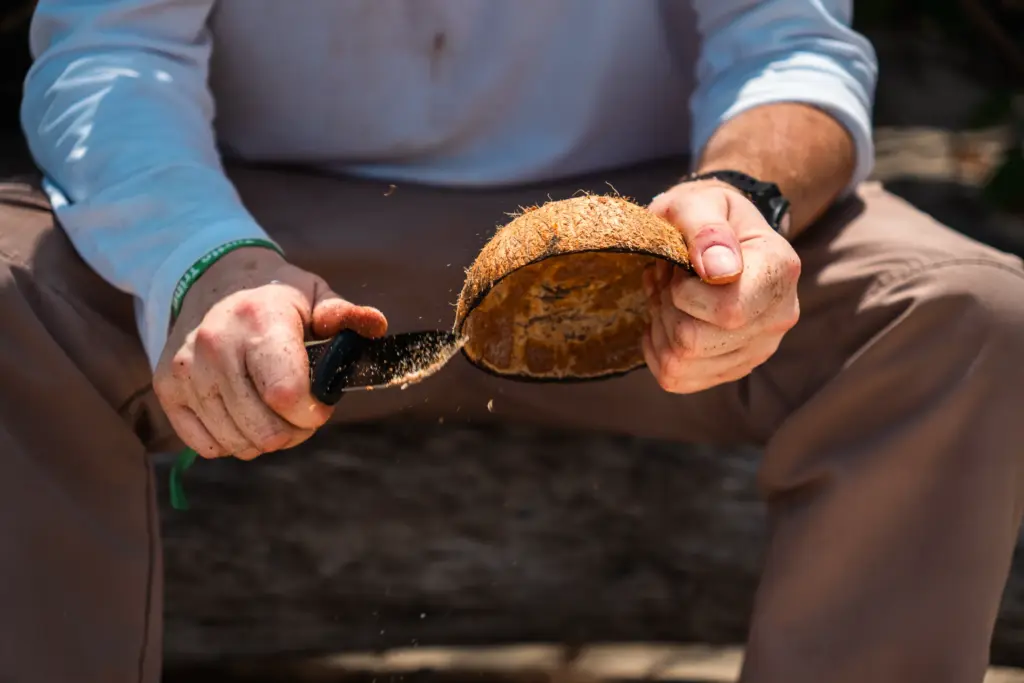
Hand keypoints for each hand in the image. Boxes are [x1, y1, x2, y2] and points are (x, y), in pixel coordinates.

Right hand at [153, 247, 386, 459]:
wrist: (214, 279)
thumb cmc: (275, 296)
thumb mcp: (315, 294)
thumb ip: (344, 315)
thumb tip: (375, 325)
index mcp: (258, 321)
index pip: (285, 395)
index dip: (312, 413)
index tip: (320, 405)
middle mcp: (215, 345)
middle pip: (264, 430)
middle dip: (293, 431)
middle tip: (299, 412)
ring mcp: (187, 369)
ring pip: (237, 443)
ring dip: (264, 438)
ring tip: (273, 412)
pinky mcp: (167, 388)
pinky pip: (206, 445)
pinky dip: (231, 440)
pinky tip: (243, 414)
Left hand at [642, 179, 800, 393]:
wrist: (718, 234)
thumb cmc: (705, 214)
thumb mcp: (698, 202)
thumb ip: (706, 228)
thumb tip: (718, 270)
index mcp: (779, 271)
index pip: (727, 312)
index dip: (684, 293)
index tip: (682, 265)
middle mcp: (778, 317)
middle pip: (693, 342)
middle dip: (665, 306)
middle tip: (668, 277)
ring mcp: (758, 349)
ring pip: (679, 363)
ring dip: (659, 325)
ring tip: (668, 294)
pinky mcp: (732, 368)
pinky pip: (675, 378)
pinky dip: (657, 348)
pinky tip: (665, 318)